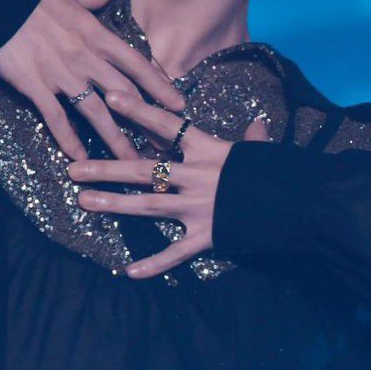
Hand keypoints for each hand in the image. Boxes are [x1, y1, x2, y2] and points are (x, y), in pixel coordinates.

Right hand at [0, 0, 185, 160]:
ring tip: (130, 162)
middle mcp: (85, 57)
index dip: (159, 85)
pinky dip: (69, 138)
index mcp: (96, 34)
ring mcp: (61, 74)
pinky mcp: (35, 86)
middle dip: (145, 120)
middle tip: (162, 142)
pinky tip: (79, 158)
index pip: (136, 64)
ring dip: (115, 139)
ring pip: (96, 112)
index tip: (178, 103)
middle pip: (124, 94)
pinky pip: (56, 117)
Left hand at [67, 89, 267, 278]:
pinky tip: (128, 272)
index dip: (136, 109)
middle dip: (106, 168)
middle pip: (143, 170)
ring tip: (83, 201)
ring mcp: (197, 207)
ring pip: (148, 206)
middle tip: (73, 168)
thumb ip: (252, 138)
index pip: (165, 124)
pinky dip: (154, 264)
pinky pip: (175, 253)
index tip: (108, 96)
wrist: (297, 203)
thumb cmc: (274, 172)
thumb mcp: (259, 150)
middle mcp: (195, 175)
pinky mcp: (206, 236)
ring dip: (114, 203)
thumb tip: (258, 123)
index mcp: (206, 149)